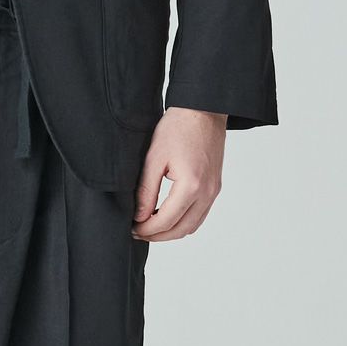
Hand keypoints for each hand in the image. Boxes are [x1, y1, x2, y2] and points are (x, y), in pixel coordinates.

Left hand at [132, 107, 226, 241]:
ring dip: (171, 231)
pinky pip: (200, 215)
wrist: (203, 110)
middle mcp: (207, 193)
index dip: (146, 229)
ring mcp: (214, 191)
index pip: (165, 221)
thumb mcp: (154, 158)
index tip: (131, 227)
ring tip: (149, 226)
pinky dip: (183, 222)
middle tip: (137, 232)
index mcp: (191, 186)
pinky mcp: (215, 187)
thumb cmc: (178, 127)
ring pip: (192, 226)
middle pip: (181, 230)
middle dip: (157, 235)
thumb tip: (139, 216)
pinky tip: (166, 215)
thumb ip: (146, 191)